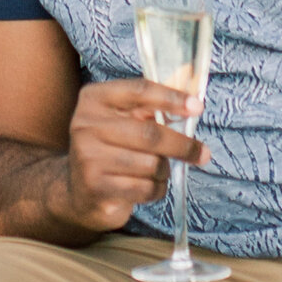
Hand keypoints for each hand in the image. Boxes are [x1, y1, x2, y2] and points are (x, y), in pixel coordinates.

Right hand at [58, 76, 206, 235]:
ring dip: (164, 170)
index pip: (139, 91)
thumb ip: (150, 109)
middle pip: (150, 133)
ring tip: (157, 171)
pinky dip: (157, 189)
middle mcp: (86, 124)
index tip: (197, 107)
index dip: (171, 98)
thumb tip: (192, 105)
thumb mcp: (122, 120)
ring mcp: (88, 157)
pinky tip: (148, 186)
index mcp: (94, 98)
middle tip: (203, 153)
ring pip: (151, 164)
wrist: (78, 191)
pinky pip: (145, 188)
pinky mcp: (95, 187)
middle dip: (182, 145)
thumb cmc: (111, 149)